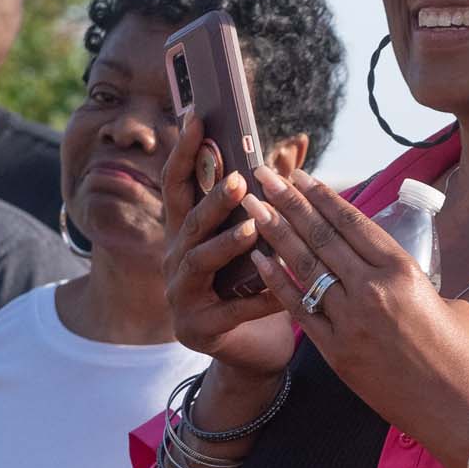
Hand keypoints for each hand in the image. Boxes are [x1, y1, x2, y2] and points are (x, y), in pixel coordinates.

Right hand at [161, 112, 297, 378]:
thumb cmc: (253, 286)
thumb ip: (266, 197)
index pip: (177, 184)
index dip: (183, 150)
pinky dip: (258, 297)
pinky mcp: (197, 329)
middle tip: (240, 180)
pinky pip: (231, 309)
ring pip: (199, 262)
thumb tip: (293, 146)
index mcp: (186, 233)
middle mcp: (176, 260)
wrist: (253, 351)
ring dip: (226, 243)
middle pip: (189, 222)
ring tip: (252, 229)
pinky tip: (282, 287)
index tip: (196, 115)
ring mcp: (182, 296)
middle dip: (213, 200)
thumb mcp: (255, 238)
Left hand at [243, 166, 468, 467]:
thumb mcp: (448, 303)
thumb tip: (392, 275)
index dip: (323, 196)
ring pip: (304, 268)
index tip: (299, 175)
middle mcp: (372, 291)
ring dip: (274, 234)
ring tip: (251, 207)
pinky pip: (300, 310)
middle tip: (262, 175)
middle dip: (288, 202)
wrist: (462, 414)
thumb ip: (414, 283)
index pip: (353, 223)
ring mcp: (350, 322)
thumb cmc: (466, 358)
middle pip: (321, 237)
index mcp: (404, 272)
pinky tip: (258, 260)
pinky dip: (277, 283)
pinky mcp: (337, 353)